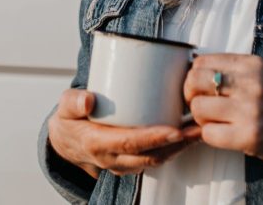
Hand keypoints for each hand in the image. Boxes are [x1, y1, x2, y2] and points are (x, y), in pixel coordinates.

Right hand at [48, 88, 201, 177]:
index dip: (154, 138)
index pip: (129, 143)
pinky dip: (173, 149)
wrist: (66, 141)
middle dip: (176, 145)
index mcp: (96, 143)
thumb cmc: (70, 120)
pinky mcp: (131, 162)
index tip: (174, 129)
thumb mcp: (64, 107)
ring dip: (179, 148)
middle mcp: (112, 158)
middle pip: (150, 156)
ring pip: (156, 160)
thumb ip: (73, 101)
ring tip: (198, 130)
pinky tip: (186, 134)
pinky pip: (155, 159)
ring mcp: (123, 163)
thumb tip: (87, 100)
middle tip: (196, 129)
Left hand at [183, 53, 262, 172]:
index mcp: (252, 64)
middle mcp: (251, 82)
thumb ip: (234, 73)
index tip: (202, 90)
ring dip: (201, 120)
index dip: (194, 78)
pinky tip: (225, 136)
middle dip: (192, 96)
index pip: (202, 62)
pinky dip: (210, 137)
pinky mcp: (250, 136)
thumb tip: (192, 75)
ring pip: (198, 108)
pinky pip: (208, 133)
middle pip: (194, 81)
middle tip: (203, 108)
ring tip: (217, 123)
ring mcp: (250, 109)